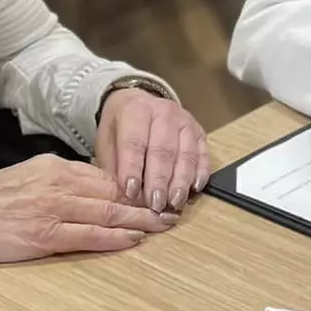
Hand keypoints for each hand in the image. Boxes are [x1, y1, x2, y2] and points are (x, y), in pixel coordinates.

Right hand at [0, 154, 174, 262]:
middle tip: (172, 212)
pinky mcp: (43, 235)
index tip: (155, 196)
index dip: (134, 189)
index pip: (104, 178)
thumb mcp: (28, 179)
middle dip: (146, 204)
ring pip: (107, 212)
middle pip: (112, 194)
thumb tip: (94, 193)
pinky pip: (88, 235)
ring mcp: (51, 209)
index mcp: (54, 168)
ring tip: (163, 226)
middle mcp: (56, 183)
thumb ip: (60, 184)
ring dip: (139, 220)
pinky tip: (132, 239)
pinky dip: (114, 237)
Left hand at [96, 85, 211, 212]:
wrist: (136, 105)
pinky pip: (203, 155)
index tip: (131, 193)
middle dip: (159, 181)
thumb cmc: (120, 130)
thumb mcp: (107, 144)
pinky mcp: (199, 132)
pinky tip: (194, 189)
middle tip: (156, 204)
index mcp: (135, 111)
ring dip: (181, 182)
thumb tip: (126, 198)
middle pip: (163, 151)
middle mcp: (163, 112)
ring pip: (185, 154)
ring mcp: (184, 121)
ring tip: (175, 203)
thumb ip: (116, 169)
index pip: (134, 143)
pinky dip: (200, 173)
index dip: (133, 169)